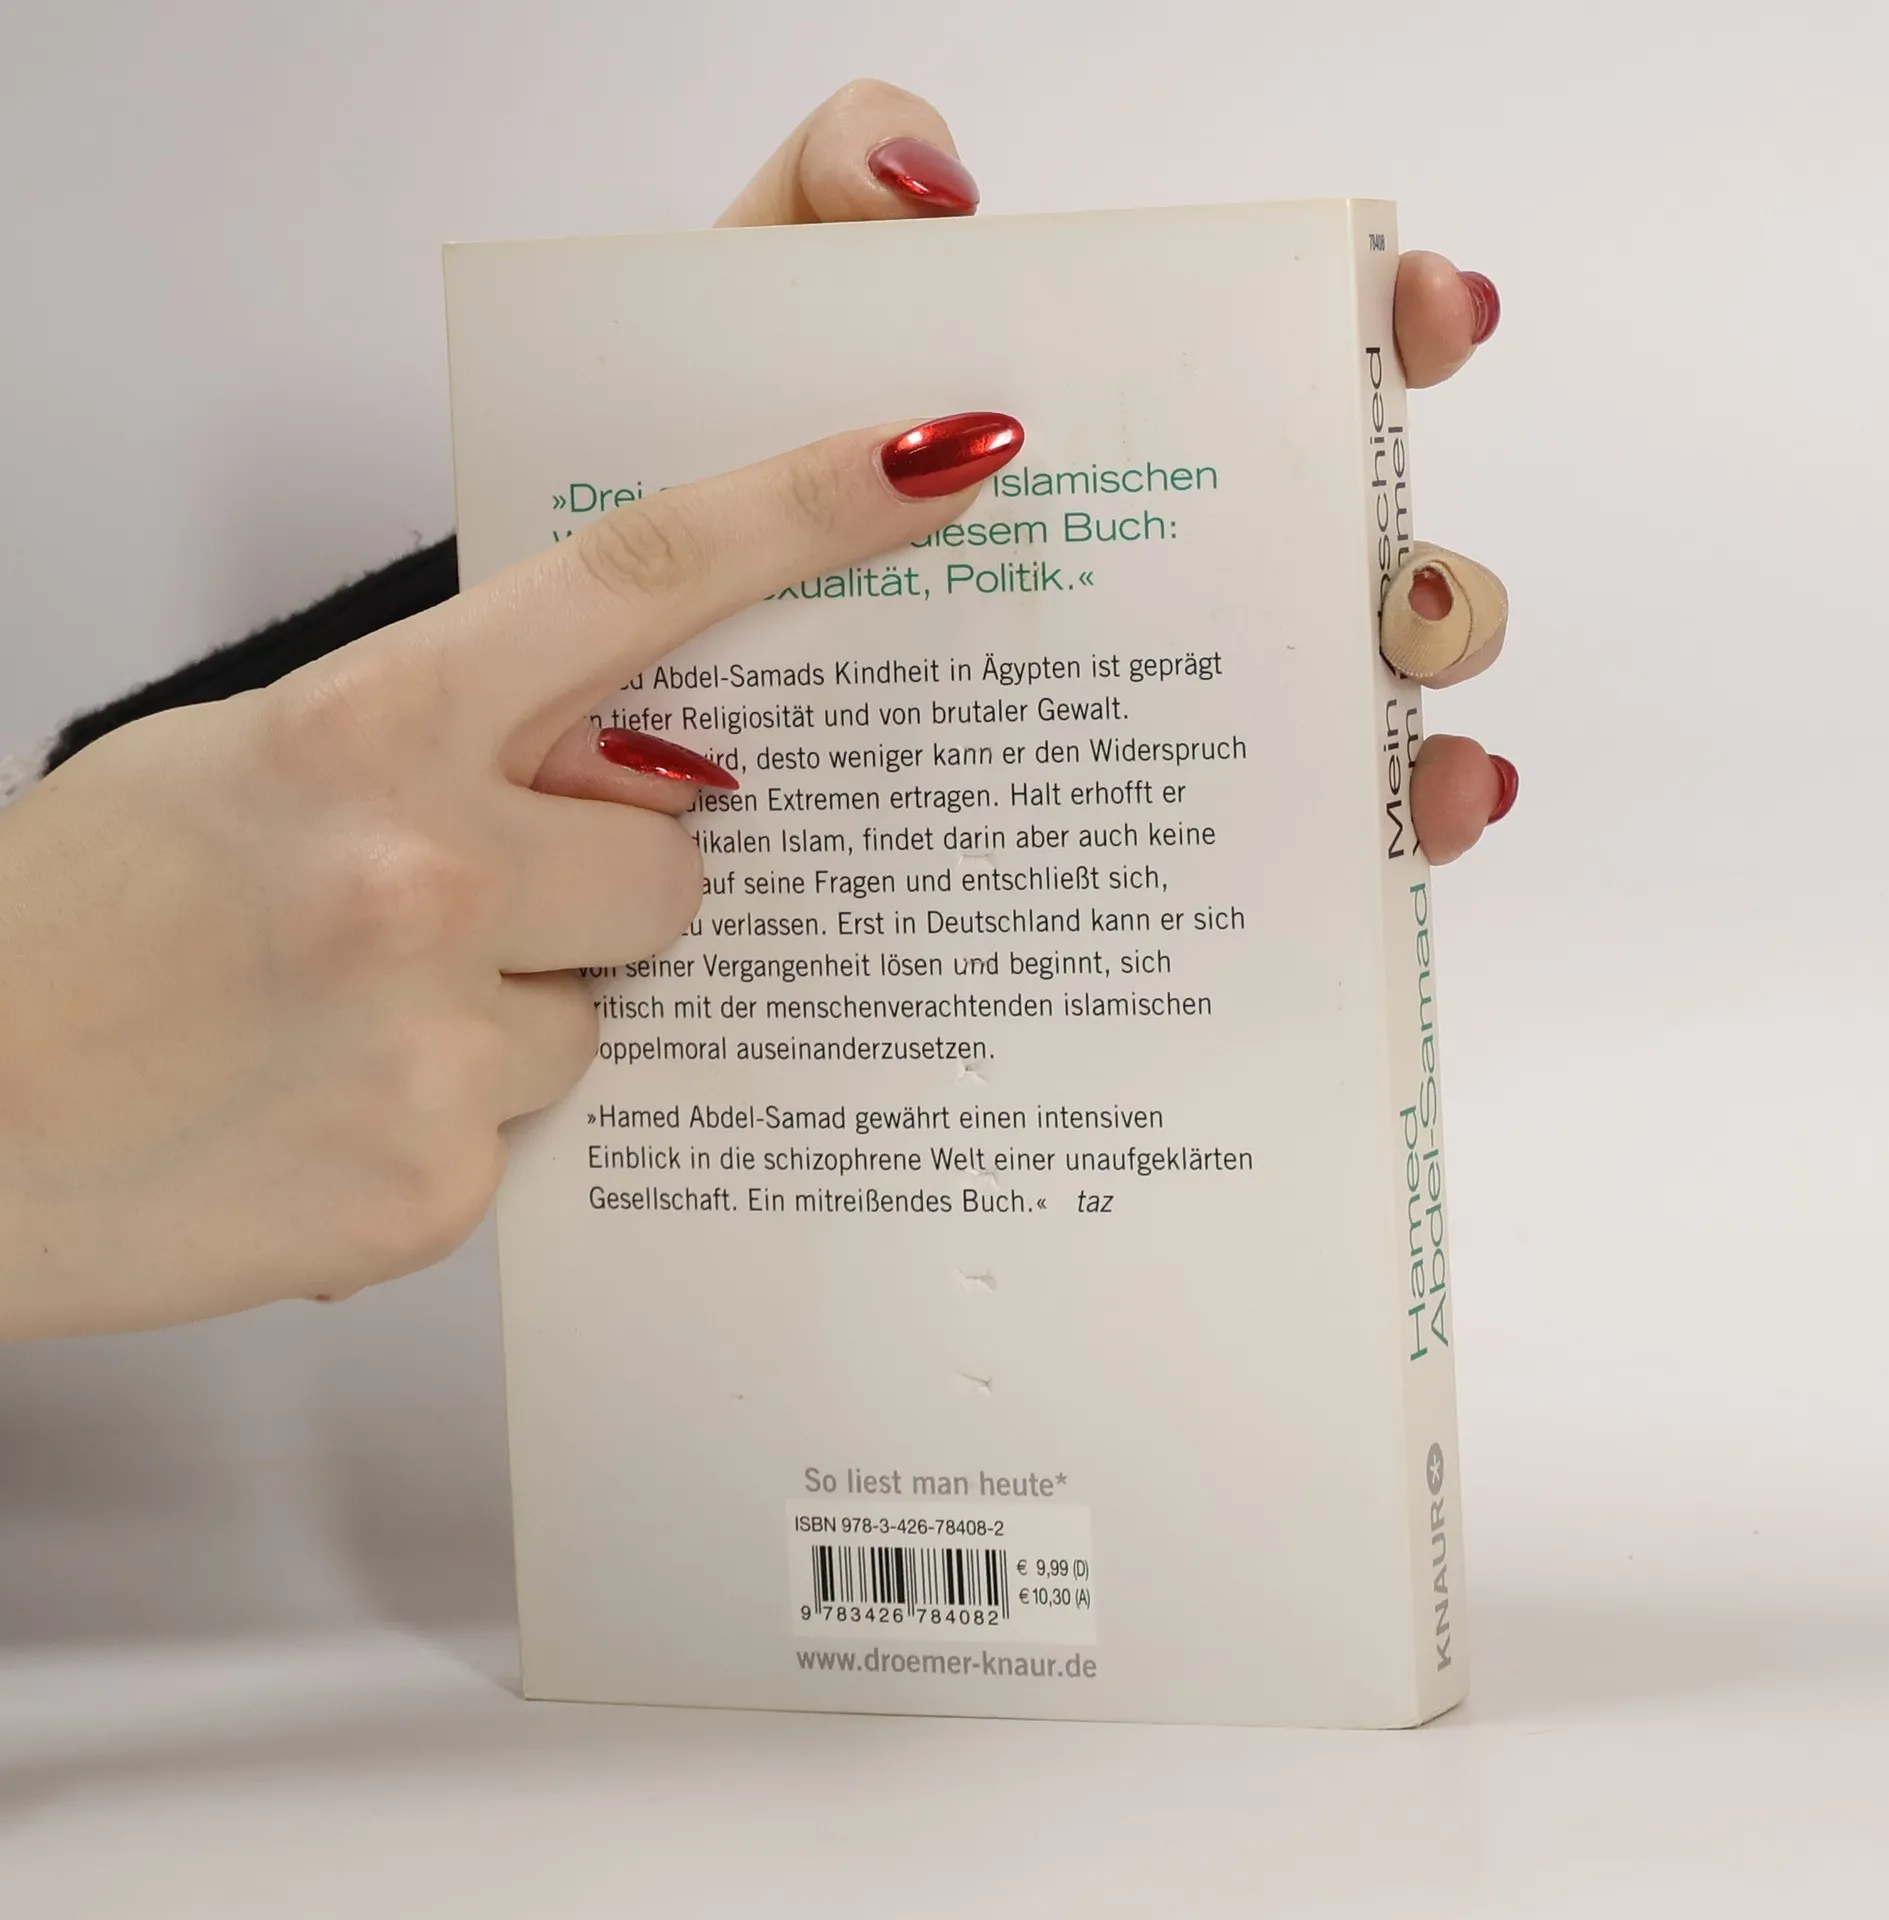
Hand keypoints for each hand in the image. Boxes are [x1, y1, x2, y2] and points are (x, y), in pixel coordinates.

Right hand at [0, 414, 1018, 1337]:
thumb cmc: (57, 934)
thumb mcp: (234, 766)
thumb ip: (441, 740)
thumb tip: (624, 765)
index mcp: (363, 727)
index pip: (636, 580)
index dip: (802, 506)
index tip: (935, 458)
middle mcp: (425, 873)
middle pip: (679, 860)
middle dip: (617, 878)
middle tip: (474, 902)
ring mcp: (439, 1044)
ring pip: (609, 1008)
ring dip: (524, 1010)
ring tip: (355, 1026)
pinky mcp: (434, 1192)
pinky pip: (536, 1131)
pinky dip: (459, 1119)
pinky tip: (327, 1114)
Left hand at [586, 81, 1517, 863]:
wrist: (557, 732)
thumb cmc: (656, 521)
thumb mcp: (726, 346)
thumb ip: (819, 217)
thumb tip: (929, 187)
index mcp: (1070, 443)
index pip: (1265, 366)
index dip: (1379, 326)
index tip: (1429, 325)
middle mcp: (1124, 582)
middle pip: (1334, 575)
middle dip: (1428, 580)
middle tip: (1408, 601)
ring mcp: (1109, 728)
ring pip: (1318, 731)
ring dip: (1409, 741)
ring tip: (1418, 762)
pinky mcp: (1068, 861)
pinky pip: (1226, 870)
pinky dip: (1341, 858)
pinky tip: (1393, 846)